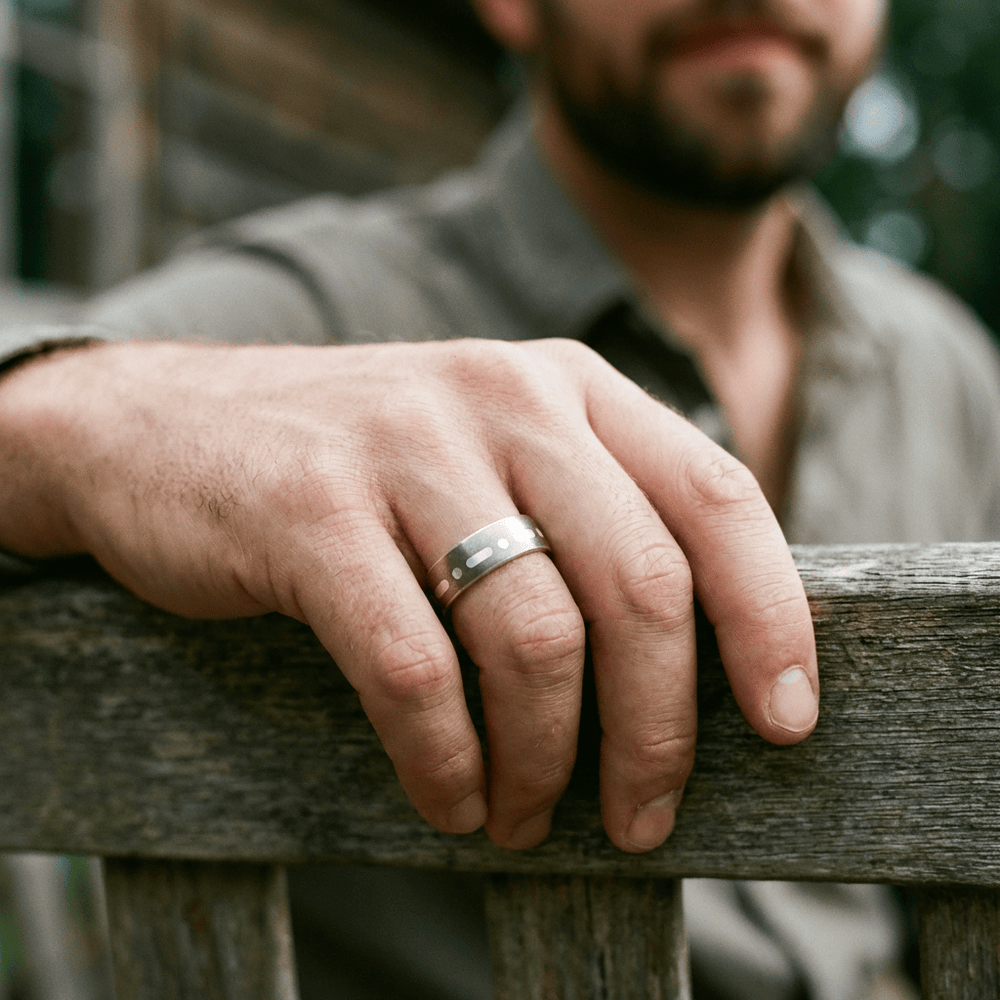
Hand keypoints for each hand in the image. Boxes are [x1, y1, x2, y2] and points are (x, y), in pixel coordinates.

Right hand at [0, 337, 816, 851]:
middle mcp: (503, 399)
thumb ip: (587, 521)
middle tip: (642, 816)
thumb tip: (692, 666)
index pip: (717, 496)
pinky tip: (450, 794)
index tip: (787, 724)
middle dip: (659, 729)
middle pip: (639, 584)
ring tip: (525, 816)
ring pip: (534, 636)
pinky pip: (414, 668)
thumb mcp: (492, 457)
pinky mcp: (310, 511)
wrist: (166, 426)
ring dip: (546, 759)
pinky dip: (447, 757)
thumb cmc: (358, 467)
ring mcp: (404, 447)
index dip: (770, 618)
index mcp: (568, 388)